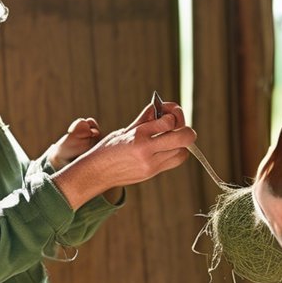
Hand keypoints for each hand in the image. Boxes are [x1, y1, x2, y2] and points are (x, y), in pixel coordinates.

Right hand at [51, 100, 195, 208]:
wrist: (96, 173)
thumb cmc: (107, 149)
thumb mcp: (124, 131)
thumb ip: (145, 120)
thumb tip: (160, 109)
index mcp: (137, 136)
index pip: (168, 122)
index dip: (172, 114)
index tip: (165, 112)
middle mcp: (146, 151)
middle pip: (184, 138)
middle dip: (185, 128)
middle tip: (176, 124)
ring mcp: (151, 165)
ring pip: (183, 151)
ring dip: (181, 142)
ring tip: (170, 136)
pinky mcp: (152, 173)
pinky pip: (175, 161)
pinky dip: (176, 152)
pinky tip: (166, 147)